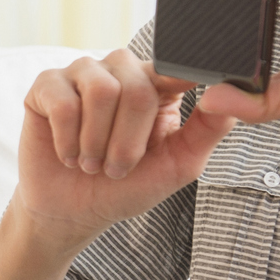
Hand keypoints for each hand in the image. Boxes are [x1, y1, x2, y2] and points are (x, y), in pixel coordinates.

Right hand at [16, 51, 233, 251]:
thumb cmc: (126, 187)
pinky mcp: (46, 85)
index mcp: (155, 83)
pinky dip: (68, 141)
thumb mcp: (177, 165)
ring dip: (96, 143)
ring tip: (91, 162)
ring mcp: (82, 73)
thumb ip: (207, 131)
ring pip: (100, 91)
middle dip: (127, 142)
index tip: (187, 87)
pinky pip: (64, 103)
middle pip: (135, 87)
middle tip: (116, 168)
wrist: (73, 212)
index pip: (174, 68)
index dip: (182, 76)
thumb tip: (232, 99)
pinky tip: (68, 153)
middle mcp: (120, 69)